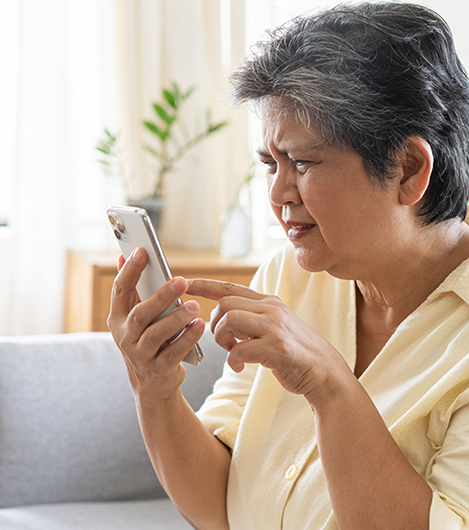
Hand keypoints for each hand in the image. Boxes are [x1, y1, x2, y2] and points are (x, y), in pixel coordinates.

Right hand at [107, 248, 204, 402]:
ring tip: (194, 306)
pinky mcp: (158, 369)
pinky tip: (199, 326)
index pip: (120, 290)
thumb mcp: (135, 316)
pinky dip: (187, 338)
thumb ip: (133, 289)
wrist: (152, 382)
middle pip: (140, 314)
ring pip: (156, 334)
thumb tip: (123, 257)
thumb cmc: (147, 339)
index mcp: (117, 319)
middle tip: (182, 281)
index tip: (142, 251)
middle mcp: (124, 337)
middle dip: (161, 296)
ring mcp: (140, 355)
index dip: (129, 270)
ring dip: (176, 318)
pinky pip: (174, 352)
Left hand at [188, 279, 352, 403]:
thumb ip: (251, 319)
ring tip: (231, 351)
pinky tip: (239, 367)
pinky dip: (233, 361)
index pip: (229, 288)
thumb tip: (222, 320)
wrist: (324, 372)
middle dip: (215, 324)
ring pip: (229, 321)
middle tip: (224, 341)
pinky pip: (239, 350)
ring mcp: (275, 328)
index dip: (204, 285)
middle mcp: (271, 310)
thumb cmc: (294, 352)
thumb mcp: (274, 326)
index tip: (185, 284)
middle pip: (224, 304)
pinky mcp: (276, 349)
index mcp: (268, 303)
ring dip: (222, 340)